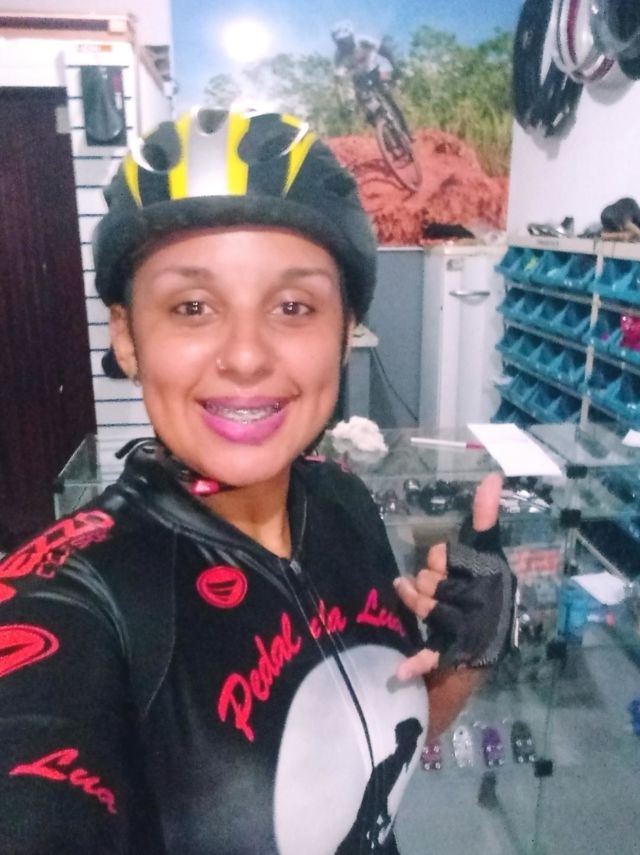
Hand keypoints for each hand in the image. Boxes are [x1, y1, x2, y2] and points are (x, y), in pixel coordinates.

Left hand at [394, 473, 513, 679]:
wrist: (484, 648)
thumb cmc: (484, 591)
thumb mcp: (485, 552)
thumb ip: (485, 516)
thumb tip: (493, 476)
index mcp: (489, 573)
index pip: (445, 556)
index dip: (437, 559)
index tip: (439, 562)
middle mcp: (481, 600)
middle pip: (431, 580)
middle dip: (423, 581)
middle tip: (423, 585)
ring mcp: (468, 628)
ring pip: (426, 607)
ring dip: (411, 601)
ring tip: (405, 595)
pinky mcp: (454, 653)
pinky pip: (433, 654)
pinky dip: (418, 662)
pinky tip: (399, 670)